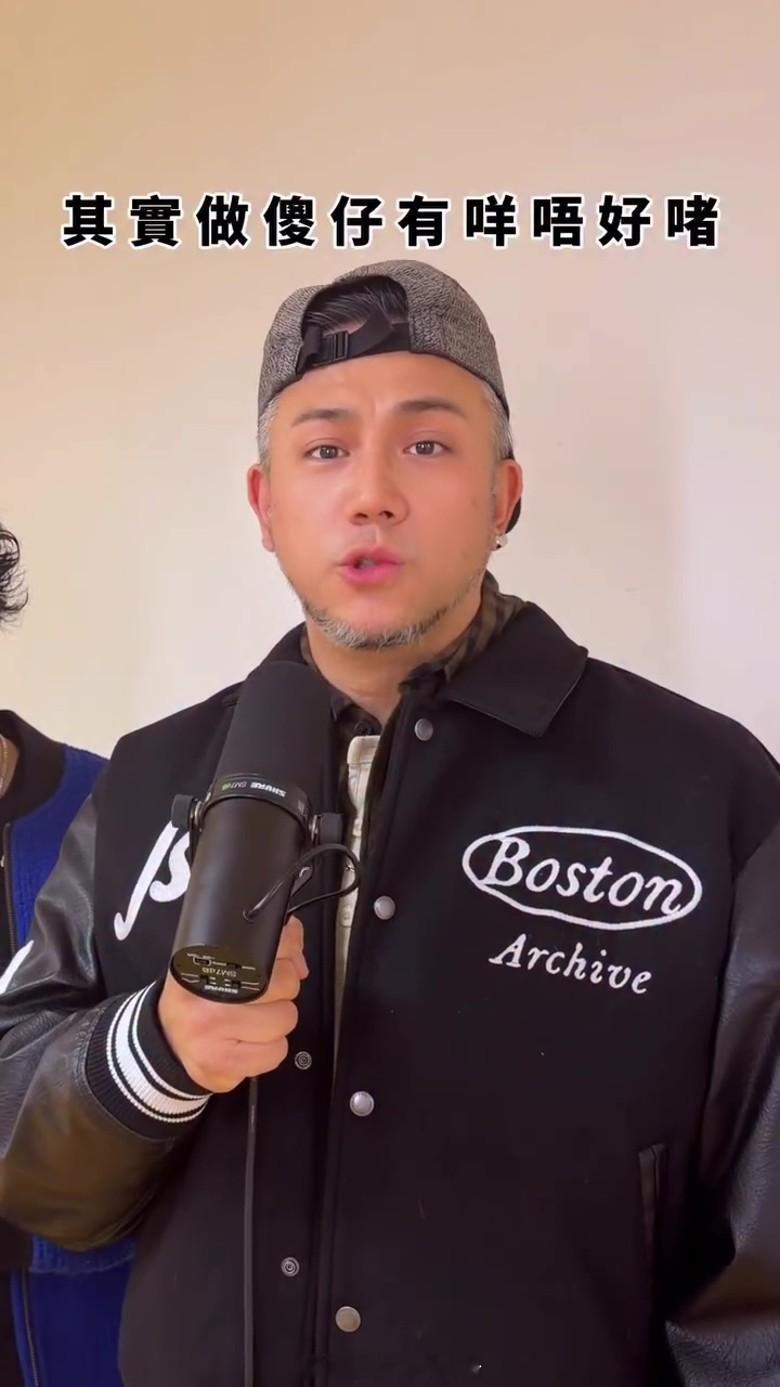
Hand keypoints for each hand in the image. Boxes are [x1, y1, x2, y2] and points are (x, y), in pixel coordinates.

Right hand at [158, 915, 307, 1092]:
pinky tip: (249, 1042)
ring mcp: (213, 1043)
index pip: (265, 954)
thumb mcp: (217, 961)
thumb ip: (261, 950)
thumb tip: (297, 957)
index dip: (284, 957)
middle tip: (260, 996)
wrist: (167, 1040)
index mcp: (204, 970)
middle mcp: (206, 1007)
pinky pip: (276, 1054)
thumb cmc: (197, 1000)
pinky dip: (270, 1049)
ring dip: (276, 1021)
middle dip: (281, 990)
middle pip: (284, 987)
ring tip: (252, 1019)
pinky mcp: (224, 1071)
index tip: (278, 963)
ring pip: (285, 1022)